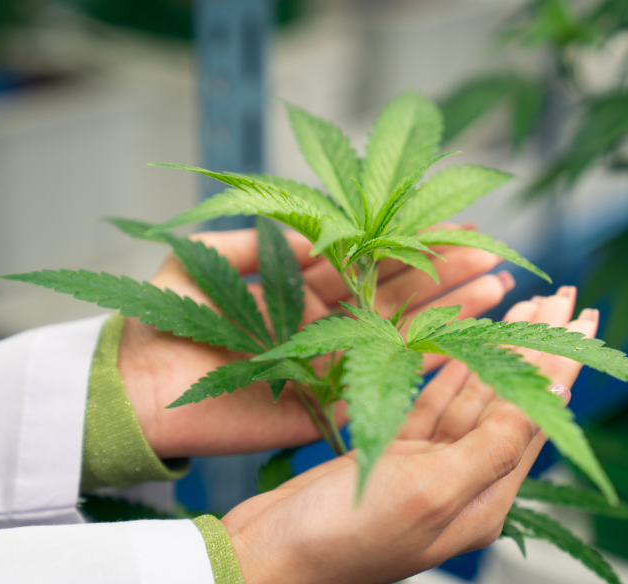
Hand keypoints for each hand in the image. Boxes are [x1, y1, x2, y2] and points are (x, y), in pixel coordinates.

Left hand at [118, 226, 515, 457]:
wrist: (133, 388)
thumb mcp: (207, 258)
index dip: (410, 243)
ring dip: (447, 311)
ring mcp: (328, 361)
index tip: (456, 225)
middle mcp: (323, 321)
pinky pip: (379, 379)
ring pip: (398, 333)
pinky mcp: (325, 402)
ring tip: (494, 288)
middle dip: (443, 273)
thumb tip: (325, 231)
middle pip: (394, 293)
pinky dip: (422, 359)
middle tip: (491, 255)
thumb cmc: (162, 317)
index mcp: (300, 286)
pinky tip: (462, 338)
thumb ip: (263, 239)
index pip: (368, 260)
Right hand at [222, 287, 598, 583]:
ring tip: (524, 307)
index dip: (562, 361)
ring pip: (474, 393)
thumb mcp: (431, 490)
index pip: (538, 414)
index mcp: (485, 497)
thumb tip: (555, 396)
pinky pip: (433, 398)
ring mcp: (427, 463)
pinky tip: (468, 341)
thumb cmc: (346, 534)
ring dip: (500, 350)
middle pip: (512, 399)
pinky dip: (452, 368)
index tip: (583, 316)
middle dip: (538, 347)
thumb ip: (493, 444)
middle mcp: (464, 479)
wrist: (269, 555)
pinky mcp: (392, 448)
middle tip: (564, 298)